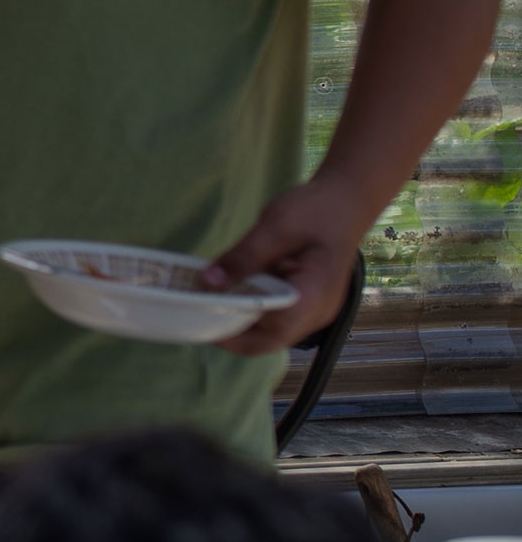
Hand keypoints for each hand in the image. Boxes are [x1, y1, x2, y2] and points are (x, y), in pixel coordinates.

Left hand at [208, 178, 365, 355]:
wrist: (346, 201)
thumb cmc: (317, 210)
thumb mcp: (275, 227)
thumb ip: (243, 256)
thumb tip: (206, 282)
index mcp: (315, 295)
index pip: (273, 331)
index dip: (235, 331)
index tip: (200, 317)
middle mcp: (317, 312)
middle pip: (269, 341)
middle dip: (230, 333)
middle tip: (194, 312)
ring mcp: (313, 311)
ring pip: (270, 332)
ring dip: (238, 322)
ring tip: (204, 302)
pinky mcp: (305, 304)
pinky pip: (274, 317)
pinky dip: (249, 309)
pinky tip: (227, 291)